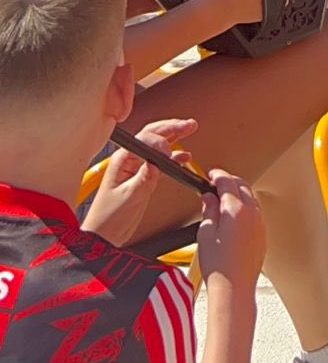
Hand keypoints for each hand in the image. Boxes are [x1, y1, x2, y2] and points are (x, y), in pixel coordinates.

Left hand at [85, 119, 199, 244]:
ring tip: (189, 129)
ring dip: (174, 137)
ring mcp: (136, 169)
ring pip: (158, 146)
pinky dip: (174, 157)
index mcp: (121, 160)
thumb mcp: (128, 198)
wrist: (103, 237)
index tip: (171, 153)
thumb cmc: (107, 219)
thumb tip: (156, 163)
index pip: (144, 140)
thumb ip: (143, 179)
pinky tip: (183, 157)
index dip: (160, 142)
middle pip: (152, 135)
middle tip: (188, 125)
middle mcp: (129, 161)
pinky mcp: (143, 179)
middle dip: (171, 127)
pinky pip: (161, 162)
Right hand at [198, 170, 265, 295]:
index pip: (228, 182)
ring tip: (225, 200)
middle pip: (243, 186)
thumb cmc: (218, 266)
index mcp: (236, 210)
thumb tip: (209, 198)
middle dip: (230, 181)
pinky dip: (246, 207)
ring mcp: (260, 224)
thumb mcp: (205, 234)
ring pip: (251, 198)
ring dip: (240, 193)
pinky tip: (235, 217)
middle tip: (216, 184)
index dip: (217, 175)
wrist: (234, 290)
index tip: (210, 175)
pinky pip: (256, 213)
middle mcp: (252, 213)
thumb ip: (209, 211)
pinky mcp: (262, 236)